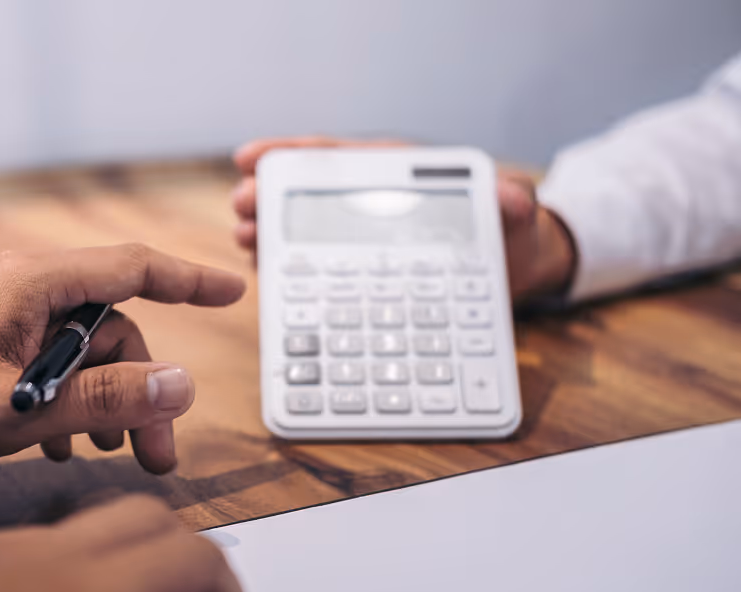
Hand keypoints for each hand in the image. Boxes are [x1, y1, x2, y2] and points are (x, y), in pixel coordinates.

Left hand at [0, 244, 245, 484]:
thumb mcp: (14, 411)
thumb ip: (103, 399)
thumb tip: (182, 386)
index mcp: (32, 285)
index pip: (132, 268)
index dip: (190, 280)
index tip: (234, 291)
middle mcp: (23, 291)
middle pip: (114, 330)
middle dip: (142, 389)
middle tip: (155, 456)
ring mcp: (3, 318)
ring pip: (83, 354)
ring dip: (105, 402)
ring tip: (105, 456)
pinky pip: (48, 366)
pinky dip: (66, 404)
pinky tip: (56, 447)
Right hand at [231, 137, 576, 304]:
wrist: (512, 272)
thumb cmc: (510, 235)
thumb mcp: (516, 217)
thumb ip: (512, 203)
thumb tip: (510, 198)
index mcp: (397, 178)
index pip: (338, 159)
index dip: (291, 153)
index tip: (251, 157)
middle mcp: (373, 204)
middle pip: (311, 192)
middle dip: (269, 193)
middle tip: (239, 205)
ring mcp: (364, 238)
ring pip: (308, 228)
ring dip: (271, 230)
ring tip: (244, 238)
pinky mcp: (366, 271)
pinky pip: (320, 265)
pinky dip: (291, 267)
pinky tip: (268, 272)